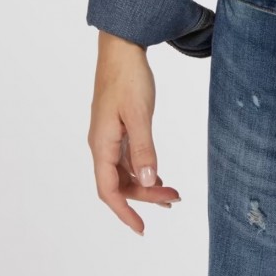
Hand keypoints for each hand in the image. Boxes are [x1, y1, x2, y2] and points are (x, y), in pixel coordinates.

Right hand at [87, 32, 180, 234]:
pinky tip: (158, 175)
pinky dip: (144, 169)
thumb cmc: (128, 77)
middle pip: (119, 183)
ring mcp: (109, 136)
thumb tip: (147, 183)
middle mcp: (102, 144)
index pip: (109, 190)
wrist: (122, 46)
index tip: (141, 228)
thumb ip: (144, 150)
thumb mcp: (139, 114)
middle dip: (145, 197)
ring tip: (172, 194)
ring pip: (125, 172)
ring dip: (146, 184)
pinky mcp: (118, 127)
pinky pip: (128, 158)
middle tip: (173, 201)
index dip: (124, 212)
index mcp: (101, 144)